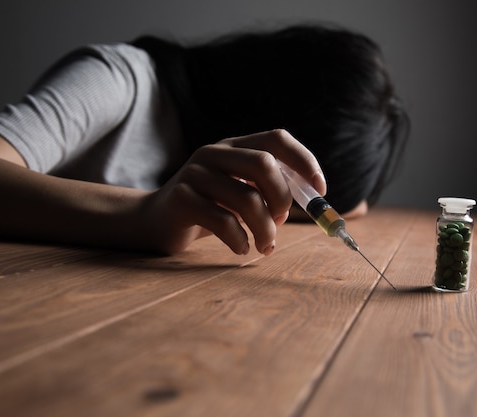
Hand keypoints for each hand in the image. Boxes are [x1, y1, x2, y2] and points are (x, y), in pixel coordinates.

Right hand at [141, 129, 326, 254]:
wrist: (155, 221)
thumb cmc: (209, 208)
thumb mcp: (241, 192)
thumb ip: (270, 190)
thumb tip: (309, 200)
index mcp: (234, 146)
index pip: (276, 139)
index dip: (303, 161)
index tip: (320, 190)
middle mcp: (214, 153)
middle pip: (263, 164)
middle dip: (282, 198)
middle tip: (281, 222)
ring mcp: (195, 174)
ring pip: (246, 198)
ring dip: (266, 229)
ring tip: (266, 245)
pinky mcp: (181, 199)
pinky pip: (223, 221)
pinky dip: (240, 240)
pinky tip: (241, 247)